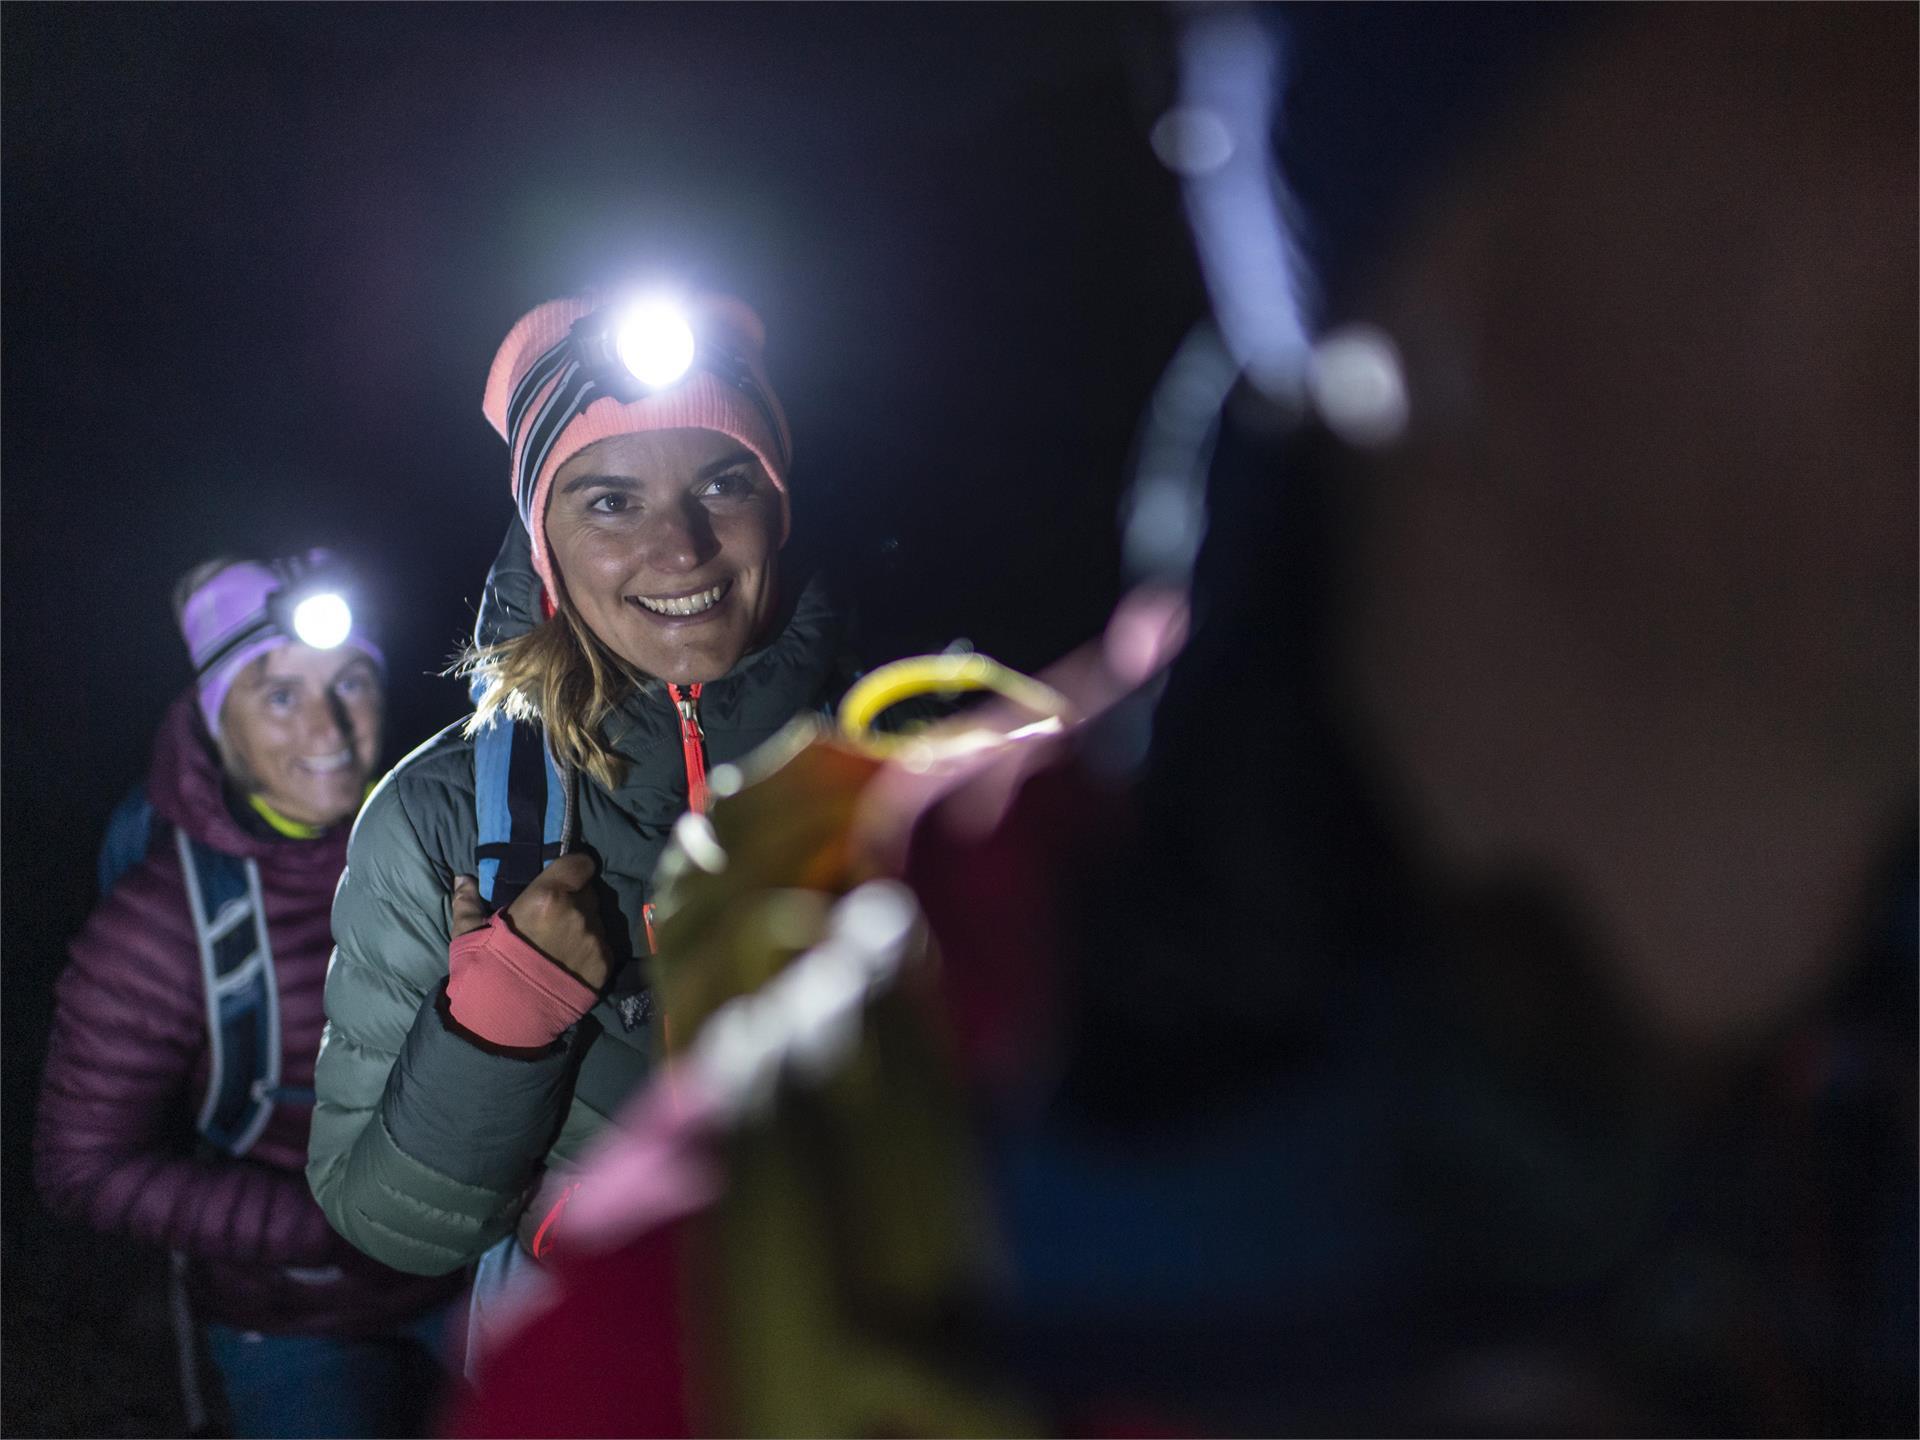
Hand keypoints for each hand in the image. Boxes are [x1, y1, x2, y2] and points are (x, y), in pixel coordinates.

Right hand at [450, 852, 614, 990]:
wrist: (506, 1019)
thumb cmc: (484, 970)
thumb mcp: (468, 934)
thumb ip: (467, 902)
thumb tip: (462, 878)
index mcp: (547, 896)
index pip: (580, 863)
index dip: (573, 868)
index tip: (564, 877)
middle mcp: (577, 913)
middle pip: (587, 893)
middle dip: (574, 899)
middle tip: (552, 918)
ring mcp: (594, 940)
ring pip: (596, 920)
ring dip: (582, 926)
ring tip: (558, 946)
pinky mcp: (605, 965)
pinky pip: (602, 946)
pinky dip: (589, 950)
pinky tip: (568, 965)